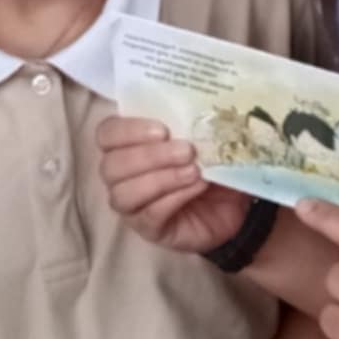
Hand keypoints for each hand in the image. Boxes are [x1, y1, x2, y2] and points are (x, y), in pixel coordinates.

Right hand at [97, 117, 249, 253]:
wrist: (232, 204)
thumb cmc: (209, 164)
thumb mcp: (202, 138)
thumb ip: (191, 123)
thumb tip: (198, 109)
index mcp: (127, 145)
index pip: (107, 133)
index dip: (127, 130)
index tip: (163, 130)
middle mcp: (121, 176)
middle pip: (111, 166)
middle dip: (149, 156)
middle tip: (186, 150)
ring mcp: (132, 206)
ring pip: (124, 194)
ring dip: (161, 179)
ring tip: (193, 170)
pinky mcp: (148, 229)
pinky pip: (150, 214)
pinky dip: (175, 197)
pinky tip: (197, 186)